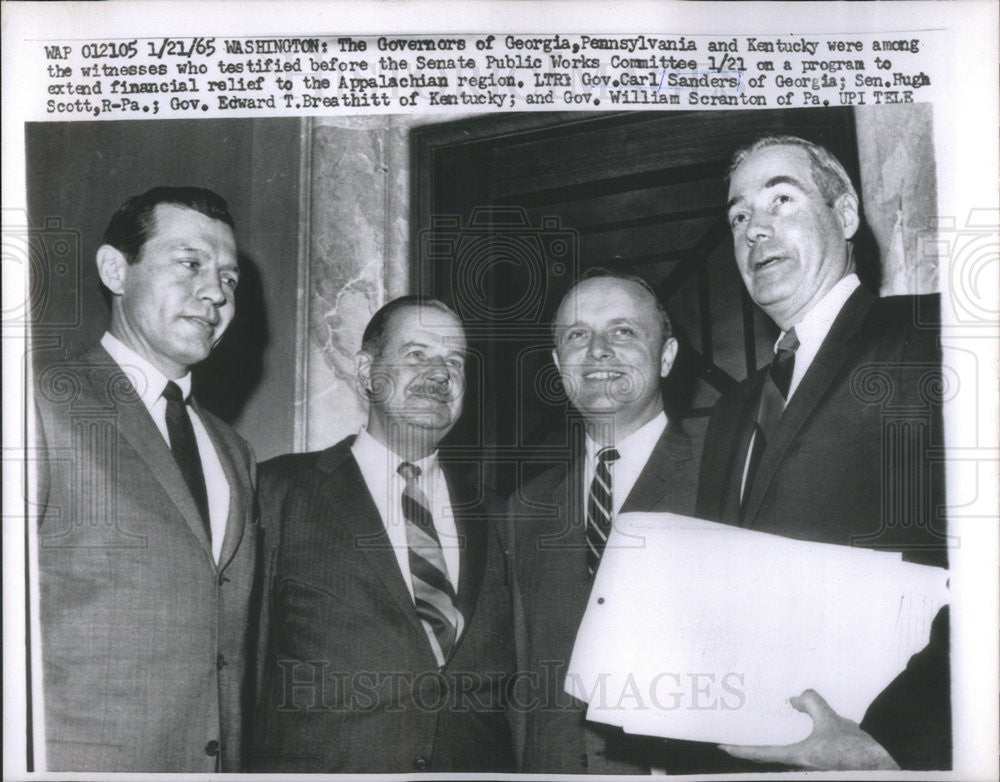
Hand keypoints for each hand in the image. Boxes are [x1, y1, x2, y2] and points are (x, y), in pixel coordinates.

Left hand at [718, 689, 899, 770]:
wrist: (881, 767)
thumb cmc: (857, 752)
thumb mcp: (832, 721)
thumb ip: (812, 704)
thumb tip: (796, 697)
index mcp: (798, 757)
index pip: (760, 753)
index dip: (739, 749)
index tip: (722, 745)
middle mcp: (801, 763)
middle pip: (769, 751)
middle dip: (754, 739)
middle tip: (737, 726)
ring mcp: (812, 762)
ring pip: (786, 747)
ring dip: (776, 735)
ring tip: (762, 717)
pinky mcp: (823, 759)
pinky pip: (801, 745)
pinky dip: (795, 733)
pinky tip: (796, 717)